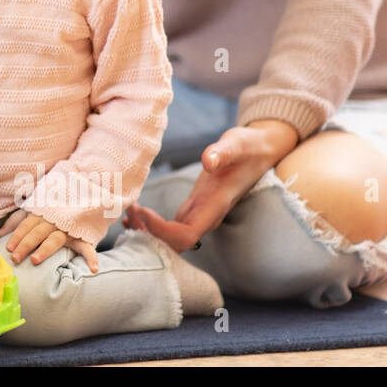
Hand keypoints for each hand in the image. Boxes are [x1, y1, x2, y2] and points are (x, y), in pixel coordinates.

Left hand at [0, 209, 99, 272]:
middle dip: (25, 244)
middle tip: (15, 257)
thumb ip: (18, 219)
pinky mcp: (83, 236)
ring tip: (35, 260)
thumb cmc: (54, 206)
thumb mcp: (35, 208)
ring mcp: (68, 228)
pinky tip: (93, 269)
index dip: (16, 236)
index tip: (8, 248)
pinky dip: (91, 258)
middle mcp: (53, 221)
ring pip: (55, 239)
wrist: (85, 193)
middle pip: (37, 232)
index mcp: (41, 214)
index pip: (26, 225)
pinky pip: (88, 247)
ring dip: (45, 249)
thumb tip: (0, 233)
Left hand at [123, 119, 298, 251]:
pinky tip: (133, 213)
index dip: (161, 231)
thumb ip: (223, 152)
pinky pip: (171, 226)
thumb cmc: (248, 147)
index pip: (185, 234)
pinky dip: (151, 224)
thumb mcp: (237, 143)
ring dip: (147, 232)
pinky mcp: (194, 207)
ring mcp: (200, 214)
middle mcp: (206, 216)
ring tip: (124, 213)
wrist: (261, 151)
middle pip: (175, 243)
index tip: (141, 211)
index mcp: (214, 206)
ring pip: (172, 237)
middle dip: (148, 235)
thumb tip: (208, 161)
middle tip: (125, 212)